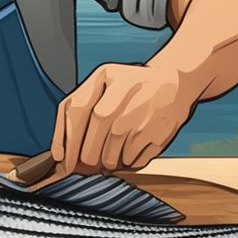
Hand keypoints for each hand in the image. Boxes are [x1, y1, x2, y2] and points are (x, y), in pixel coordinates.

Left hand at [50, 63, 197, 175]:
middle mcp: (124, 92)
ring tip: (114, 150)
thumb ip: (80, 110)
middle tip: (86, 163)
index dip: (65, 140)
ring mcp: (143, 113)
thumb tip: (62, 156)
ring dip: (107, 160)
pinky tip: (131, 147)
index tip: (63, 160)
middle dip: (85, 156)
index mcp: (106, 75)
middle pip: (93, 137)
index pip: (76, 110)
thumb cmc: (131, 88)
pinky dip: (127, 161)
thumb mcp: (104, 84)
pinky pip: (132, 161)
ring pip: (111, 155)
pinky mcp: (158, 132)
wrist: (175, 82)